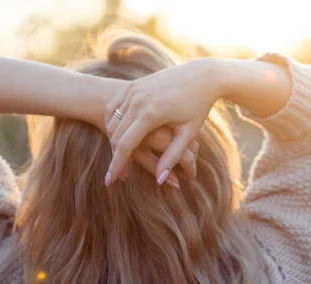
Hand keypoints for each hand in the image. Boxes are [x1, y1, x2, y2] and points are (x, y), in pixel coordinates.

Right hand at [104, 58, 220, 185]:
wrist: (201, 74)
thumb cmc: (198, 106)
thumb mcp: (188, 132)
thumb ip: (172, 156)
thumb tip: (159, 180)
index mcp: (151, 113)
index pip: (125, 145)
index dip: (116, 165)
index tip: (109, 181)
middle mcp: (138, 100)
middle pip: (116, 135)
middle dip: (113, 156)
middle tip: (113, 175)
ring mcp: (133, 91)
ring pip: (113, 122)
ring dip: (113, 140)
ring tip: (118, 156)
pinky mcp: (133, 86)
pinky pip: (114, 108)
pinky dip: (112, 122)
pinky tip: (117, 135)